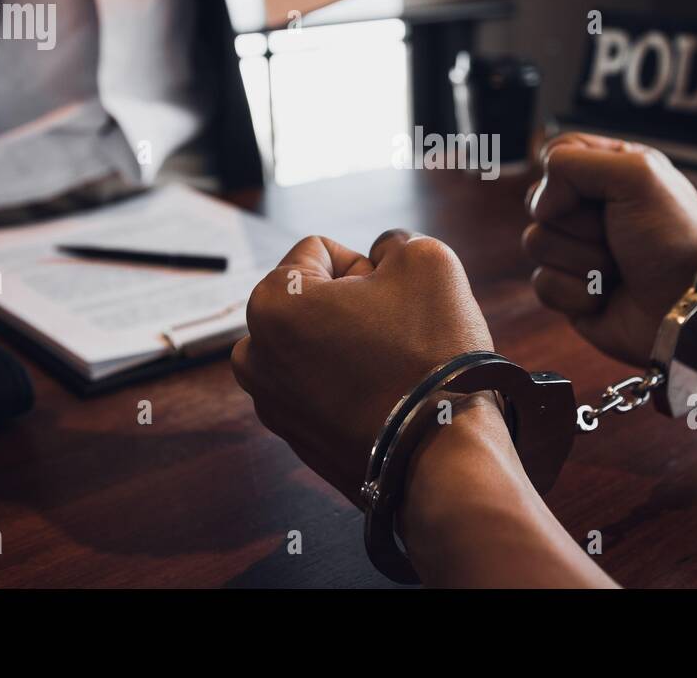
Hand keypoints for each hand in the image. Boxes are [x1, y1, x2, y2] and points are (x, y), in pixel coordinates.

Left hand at [231, 230, 493, 505]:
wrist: (442, 453)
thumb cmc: (431, 350)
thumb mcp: (426, 261)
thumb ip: (394, 243)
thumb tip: (382, 256)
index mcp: (270, 303)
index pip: (320, 251)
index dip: (368, 266)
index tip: (394, 301)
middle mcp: (254, 355)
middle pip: (312, 301)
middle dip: (352, 307)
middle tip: (396, 333)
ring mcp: (271, 404)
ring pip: (318, 345)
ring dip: (350, 345)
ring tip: (390, 368)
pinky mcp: (296, 440)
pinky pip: (324, 390)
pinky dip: (351, 386)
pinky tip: (387, 399)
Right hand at [523, 133, 696, 364]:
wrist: (690, 309)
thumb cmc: (673, 240)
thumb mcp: (636, 175)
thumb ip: (573, 162)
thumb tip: (540, 205)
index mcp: (612, 171)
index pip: (556, 154)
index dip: (563, 175)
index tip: (600, 194)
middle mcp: (592, 208)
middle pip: (538, 201)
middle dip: (579, 224)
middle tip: (618, 236)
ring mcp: (577, 250)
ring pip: (536, 243)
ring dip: (582, 260)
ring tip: (618, 269)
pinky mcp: (569, 290)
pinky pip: (543, 284)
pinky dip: (577, 293)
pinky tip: (607, 296)